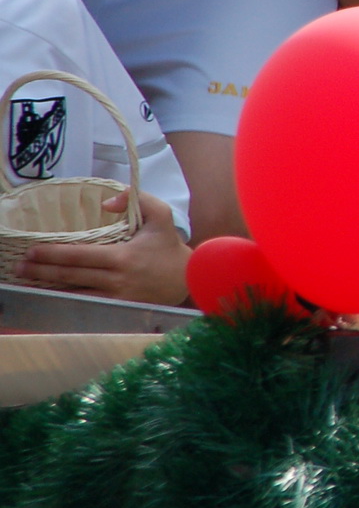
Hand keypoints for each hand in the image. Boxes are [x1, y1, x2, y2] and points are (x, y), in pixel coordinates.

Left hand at [18, 190, 191, 305]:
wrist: (189, 279)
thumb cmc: (170, 246)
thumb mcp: (161, 215)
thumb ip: (136, 199)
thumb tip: (106, 203)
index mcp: (123, 257)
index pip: (80, 256)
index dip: (54, 254)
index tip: (33, 251)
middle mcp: (116, 279)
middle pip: (71, 275)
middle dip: (42, 271)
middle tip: (21, 266)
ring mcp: (115, 297)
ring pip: (75, 292)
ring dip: (49, 287)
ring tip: (28, 281)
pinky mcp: (118, 308)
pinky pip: (86, 304)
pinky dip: (67, 300)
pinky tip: (52, 295)